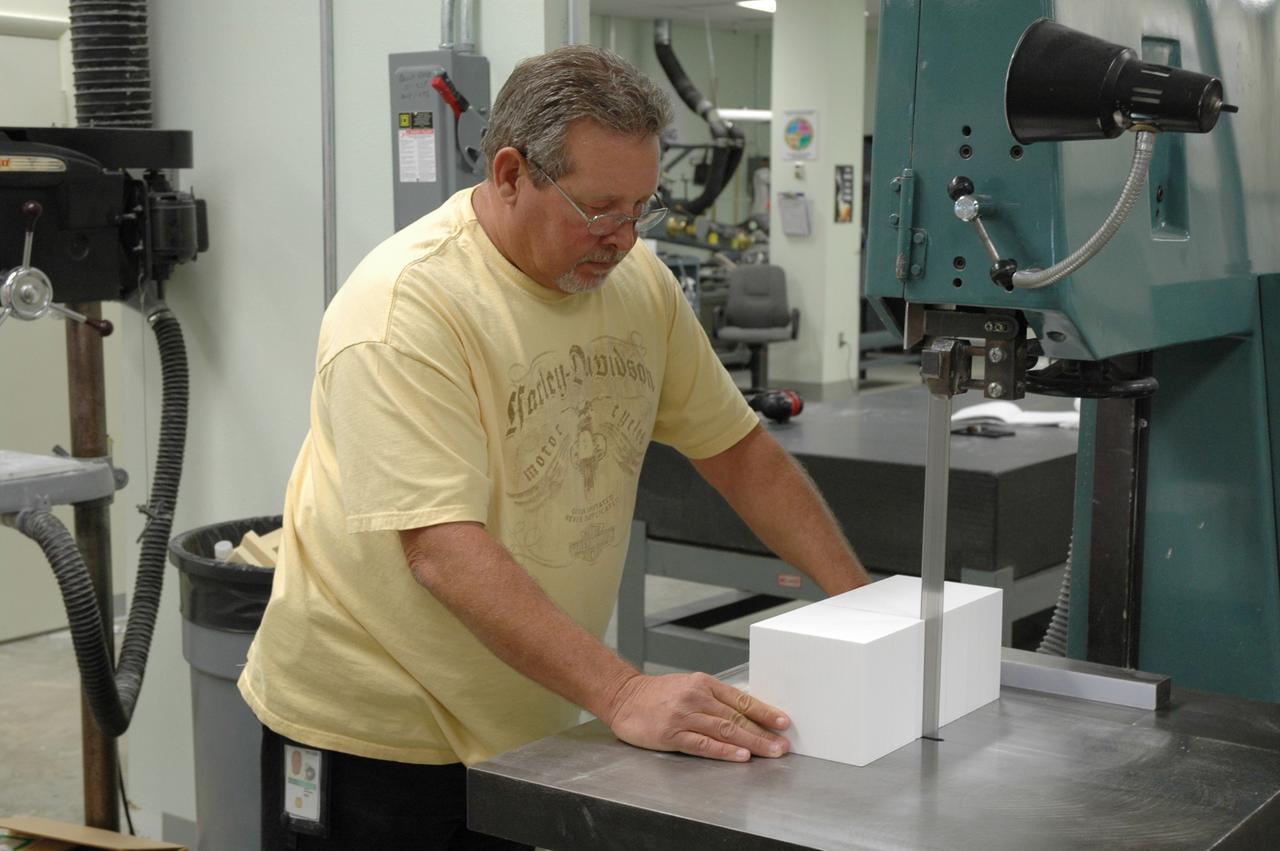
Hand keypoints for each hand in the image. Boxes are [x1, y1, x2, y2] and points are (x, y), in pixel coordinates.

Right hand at [602, 672, 790, 761]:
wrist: (624, 697)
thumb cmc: (658, 694)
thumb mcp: (689, 686)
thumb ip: (715, 699)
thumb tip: (747, 713)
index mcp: (704, 684)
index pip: (741, 699)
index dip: (764, 711)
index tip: (783, 722)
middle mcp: (696, 698)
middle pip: (736, 717)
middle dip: (763, 732)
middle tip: (783, 745)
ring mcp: (684, 716)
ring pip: (724, 730)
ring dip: (751, 743)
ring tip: (770, 752)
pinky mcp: (671, 734)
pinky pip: (703, 744)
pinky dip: (724, 750)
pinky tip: (740, 755)